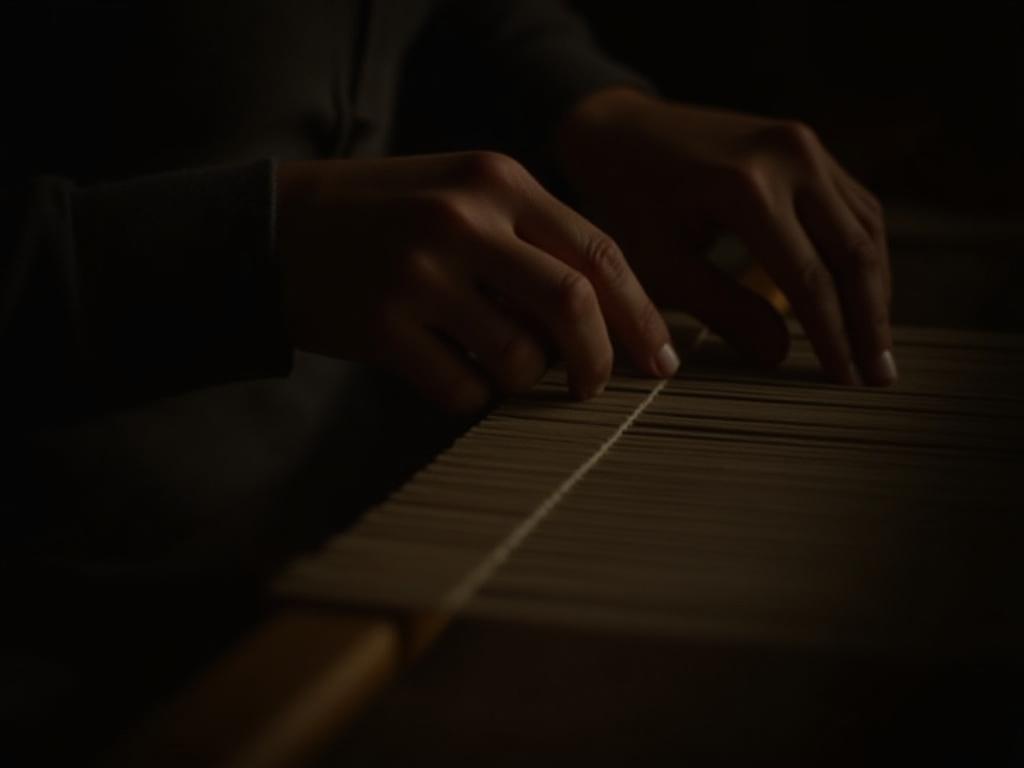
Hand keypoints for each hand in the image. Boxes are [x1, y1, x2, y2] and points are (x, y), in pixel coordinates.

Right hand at [276, 152, 678, 412]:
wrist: (273, 228)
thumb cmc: (385, 217)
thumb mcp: (460, 196)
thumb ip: (531, 241)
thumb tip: (606, 319)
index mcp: (496, 179)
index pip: (597, 251)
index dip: (640, 313)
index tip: (660, 359)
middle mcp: (462, 219)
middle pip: (572, 304)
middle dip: (598, 361)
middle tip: (592, 388)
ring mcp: (420, 272)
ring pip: (519, 357)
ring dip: (520, 379)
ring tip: (491, 363)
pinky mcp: (382, 325)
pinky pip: (462, 390)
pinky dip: (469, 395)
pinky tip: (443, 369)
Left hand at [556, 88, 895, 385]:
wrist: (618, 130)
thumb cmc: (628, 202)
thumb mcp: (661, 264)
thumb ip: (722, 310)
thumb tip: (781, 356)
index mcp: (747, 188)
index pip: (808, 277)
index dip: (833, 336)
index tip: (846, 383)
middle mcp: (790, 157)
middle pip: (853, 251)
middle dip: (870, 320)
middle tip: (879, 377)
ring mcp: (805, 145)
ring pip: (865, 227)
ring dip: (875, 289)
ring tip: (875, 348)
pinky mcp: (808, 146)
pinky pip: (853, 206)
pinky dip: (861, 255)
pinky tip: (860, 298)